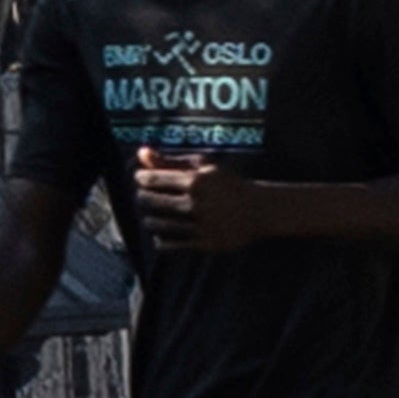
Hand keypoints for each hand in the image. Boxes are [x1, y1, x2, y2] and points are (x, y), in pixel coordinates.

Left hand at [128, 149, 284, 249]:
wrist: (258, 209)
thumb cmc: (226, 183)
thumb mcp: (203, 166)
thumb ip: (171, 160)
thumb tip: (141, 151)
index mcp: (195, 181)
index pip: (154, 180)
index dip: (142, 178)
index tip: (140, 178)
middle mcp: (196, 203)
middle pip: (152, 202)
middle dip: (143, 198)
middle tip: (143, 196)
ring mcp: (200, 225)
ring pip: (159, 225)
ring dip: (149, 220)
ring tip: (151, 215)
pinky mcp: (205, 243)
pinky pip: (172, 245)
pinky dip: (161, 241)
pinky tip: (160, 235)